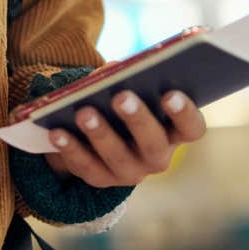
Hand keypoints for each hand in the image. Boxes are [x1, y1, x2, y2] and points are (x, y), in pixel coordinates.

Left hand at [42, 89, 206, 187]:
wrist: (101, 138)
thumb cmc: (124, 103)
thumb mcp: (131, 89)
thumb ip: (128, 78)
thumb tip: (114, 69)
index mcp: (174, 132)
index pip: (191, 128)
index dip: (185, 113)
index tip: (170, 93)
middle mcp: (157, 157)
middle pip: (153, 144)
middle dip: (137, 120)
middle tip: (121, 97)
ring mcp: (129, 172)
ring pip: (117, 158)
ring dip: (101, 134)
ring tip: (84, 112)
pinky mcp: (100, 180)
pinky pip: (85, 166)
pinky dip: (70, 148)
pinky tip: (57, 131)